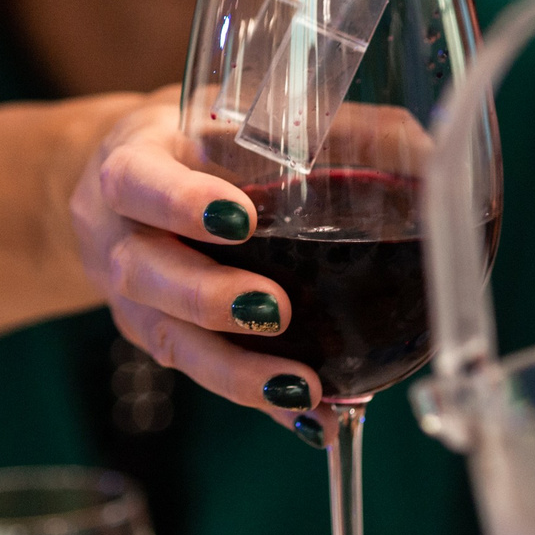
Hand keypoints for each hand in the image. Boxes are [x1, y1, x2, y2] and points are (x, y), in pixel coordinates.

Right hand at [69, 93, 322, 423]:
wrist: (121, 187)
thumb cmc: (192, 146)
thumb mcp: (230, 116)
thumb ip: (310, 128)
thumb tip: (417, 147)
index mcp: (130, 165)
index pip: (136, 182)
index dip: (180, 203)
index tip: (241, 219)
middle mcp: (116, 236)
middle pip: (142, 273)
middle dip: (207, 297)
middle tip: (274, 311)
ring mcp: (131, 298)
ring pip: (167, 339)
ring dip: (236, 370)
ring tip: (302, 390)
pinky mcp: (156, 338)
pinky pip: (202, 374)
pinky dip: (257, 398)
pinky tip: (310, 418)